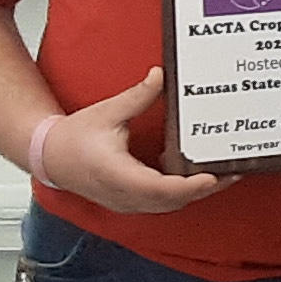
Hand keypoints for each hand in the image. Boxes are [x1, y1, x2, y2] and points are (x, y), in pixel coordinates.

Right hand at [41, 67, 236, 213]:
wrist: (48, 156)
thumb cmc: (73, 136)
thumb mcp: (107, 112)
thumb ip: (137, 96)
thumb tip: (160, 76)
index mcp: (116, 173)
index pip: (159, 188)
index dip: (188, 186)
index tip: (212, 178)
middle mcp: (121, 193)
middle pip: (170, 201)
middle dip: (203, 189)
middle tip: (232, 172)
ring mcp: (124, 202)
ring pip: (166, 205)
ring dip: (193, 193)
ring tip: (221, 174)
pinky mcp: (126, 202)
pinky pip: (158, 204)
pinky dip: (178, 194)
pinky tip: (194, 177)